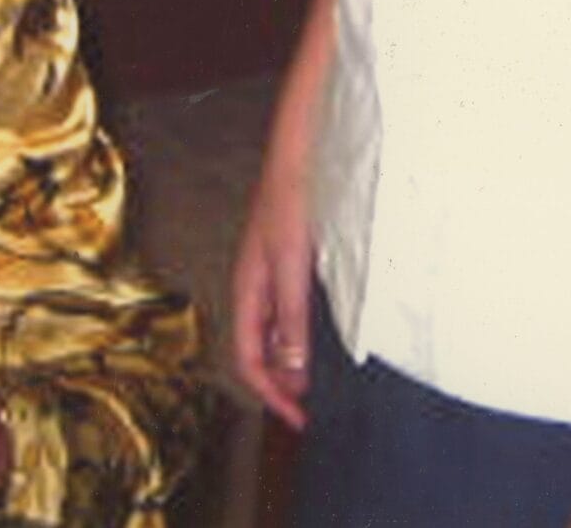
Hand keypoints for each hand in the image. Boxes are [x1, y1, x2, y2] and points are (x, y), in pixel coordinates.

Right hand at [230, 154, 313, 426]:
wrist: (300, 151)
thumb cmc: (292, 200)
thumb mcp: (293, 265)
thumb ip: (292, 317)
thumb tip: (293, 371)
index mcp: (247, 289)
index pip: (248, 358)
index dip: (271, 393)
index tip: (300, 419)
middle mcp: (255, 285)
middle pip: (259, 349)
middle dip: (281, 383)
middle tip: (313, 407)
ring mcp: (270, 272)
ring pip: (275, 331)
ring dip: (293, 360)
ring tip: (320, 381)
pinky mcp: (289, 260)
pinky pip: (288, 311)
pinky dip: (302, 334)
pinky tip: (323, 336)